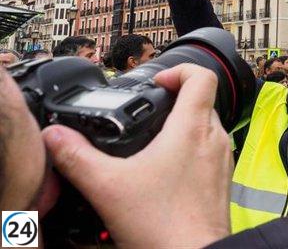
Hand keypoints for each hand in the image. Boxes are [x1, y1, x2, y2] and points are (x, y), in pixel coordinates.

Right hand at [42, 64, 231, 248]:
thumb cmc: (164, 226)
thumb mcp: (108, 187)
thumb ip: (78, 158)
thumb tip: (57, 137)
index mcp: (192, 127)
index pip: (201, 75)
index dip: (178, 69)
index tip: (155, 82)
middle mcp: (214, 138)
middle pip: (201, 100)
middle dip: (174, 100)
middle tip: (147, 112)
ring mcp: (221, 160)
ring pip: (206, 126)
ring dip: (182, 126)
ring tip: (152, 143)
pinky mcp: (221, 181)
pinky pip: (208, 152)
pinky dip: (189, 152)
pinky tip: (164, 173)